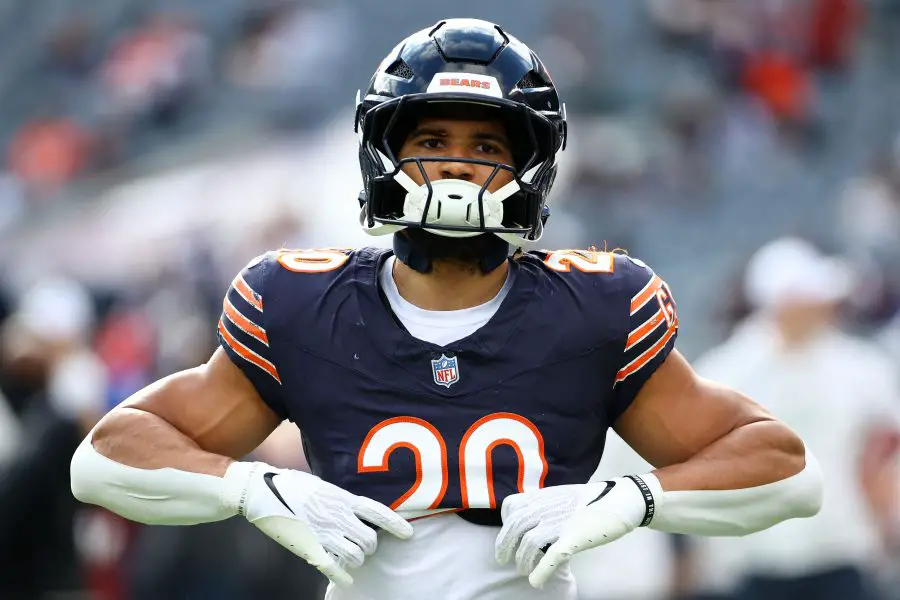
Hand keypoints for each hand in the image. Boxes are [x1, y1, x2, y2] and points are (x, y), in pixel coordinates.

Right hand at [224, 462, 412, 586]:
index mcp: (342, 498)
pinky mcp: (309, 549)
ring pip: (356, 556)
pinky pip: (334, 569)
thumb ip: (341, 499)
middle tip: (363, 545)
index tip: (408, 534)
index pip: (378, 513)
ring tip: (350, 555)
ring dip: (357, 559)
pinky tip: (346, 580)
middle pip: (369, 540)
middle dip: (370, 545)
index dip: (396, 525)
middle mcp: (338, 516)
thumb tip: (356, 508)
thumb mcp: (323, 485)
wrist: (261, 490)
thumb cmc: (292, 484)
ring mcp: (324, 534)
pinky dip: (343, 577)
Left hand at [495, 476, 656, 588]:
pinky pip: (552, 555)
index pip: (511, 506)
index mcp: (544, 495)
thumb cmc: (594, 499)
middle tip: (503, 559)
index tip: (508, 534)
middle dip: (506, 545)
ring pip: (530, 543)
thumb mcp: (564, 495)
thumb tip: (532, 519)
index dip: (505, 522)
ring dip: (523, 560)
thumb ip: (546, 505)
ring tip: (524, 569)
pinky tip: (535, 581)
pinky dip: (541, 570)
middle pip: (515, 527)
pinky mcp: (573, 537)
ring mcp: (560, 522)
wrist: (622, 498)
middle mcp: (548, 507)